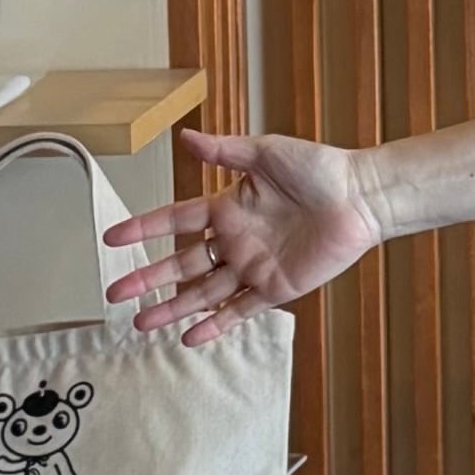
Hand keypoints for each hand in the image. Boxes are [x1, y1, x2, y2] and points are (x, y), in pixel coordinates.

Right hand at [102, 128, 383, 347]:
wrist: (361, 196)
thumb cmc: (320, 169)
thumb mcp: (265, 152)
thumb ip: (225, 151)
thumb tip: (186, 138)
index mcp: (228, 207)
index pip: (175, 221)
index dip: (144, 229)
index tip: (113, 238)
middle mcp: (236, 240)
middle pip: (181, 264)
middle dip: (147, 279)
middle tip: (115, 292)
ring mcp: (254, 266)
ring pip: (203, 292)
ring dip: (172, 307)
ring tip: (140, 322)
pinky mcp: (277, 287)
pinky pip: (240, 309)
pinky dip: (215, 324)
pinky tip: (189, 336)